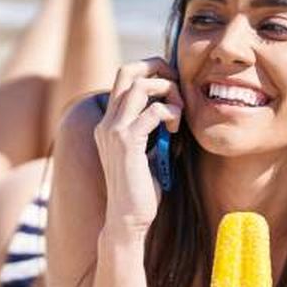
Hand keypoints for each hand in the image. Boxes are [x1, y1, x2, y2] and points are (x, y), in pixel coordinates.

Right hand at [93, 57, 182, 236]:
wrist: (128, 219)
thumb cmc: (142, 190)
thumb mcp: (149, 153)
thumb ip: (155, 130)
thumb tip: (176, 110)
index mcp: (109, 123)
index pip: (125, 77)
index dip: (151, 71)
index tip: (173, 85)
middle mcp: (106, 122)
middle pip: (128, 69)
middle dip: (157, 67)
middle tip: (178, 83)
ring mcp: (113, 130)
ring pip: (140, 85)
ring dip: (167, 90)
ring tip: (180, 111)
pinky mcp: (126, 142)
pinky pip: (153, 111)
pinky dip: (171, 112)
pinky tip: (177, 128)